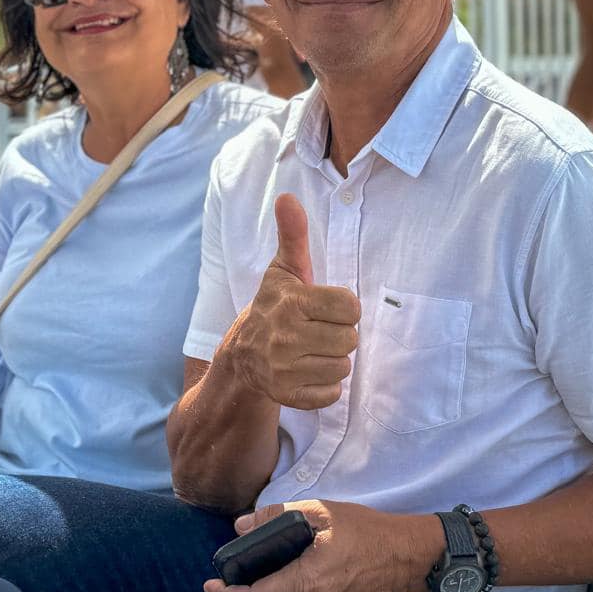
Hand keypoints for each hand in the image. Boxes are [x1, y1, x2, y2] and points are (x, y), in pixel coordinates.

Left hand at [203, 500, 433, 591]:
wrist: (408, 556)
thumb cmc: (368, 532)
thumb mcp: (322, 512)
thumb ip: (279, 517)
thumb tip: (243, 524)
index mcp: (307, 582)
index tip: (211, 586)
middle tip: (229, 575)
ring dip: (266, 591)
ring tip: (254, 569)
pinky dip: (286, 588)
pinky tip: (284, 569)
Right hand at [229, 194, 360, 409]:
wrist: (241, 356)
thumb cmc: (273, 307)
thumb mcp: (283, 270)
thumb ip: (292, 234)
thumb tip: (287, 196)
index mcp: (291, 302)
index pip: (351, 307)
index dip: (344, 307)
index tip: (325, 308)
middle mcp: (285, 336)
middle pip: (350, 339)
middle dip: (339, 335)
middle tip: (317, 331)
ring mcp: (284, 369)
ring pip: (342, 367)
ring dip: (332, 360)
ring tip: (311, 351)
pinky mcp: (287, 395)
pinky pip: (331, 394)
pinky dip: (324, 386)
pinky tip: (306, 372)